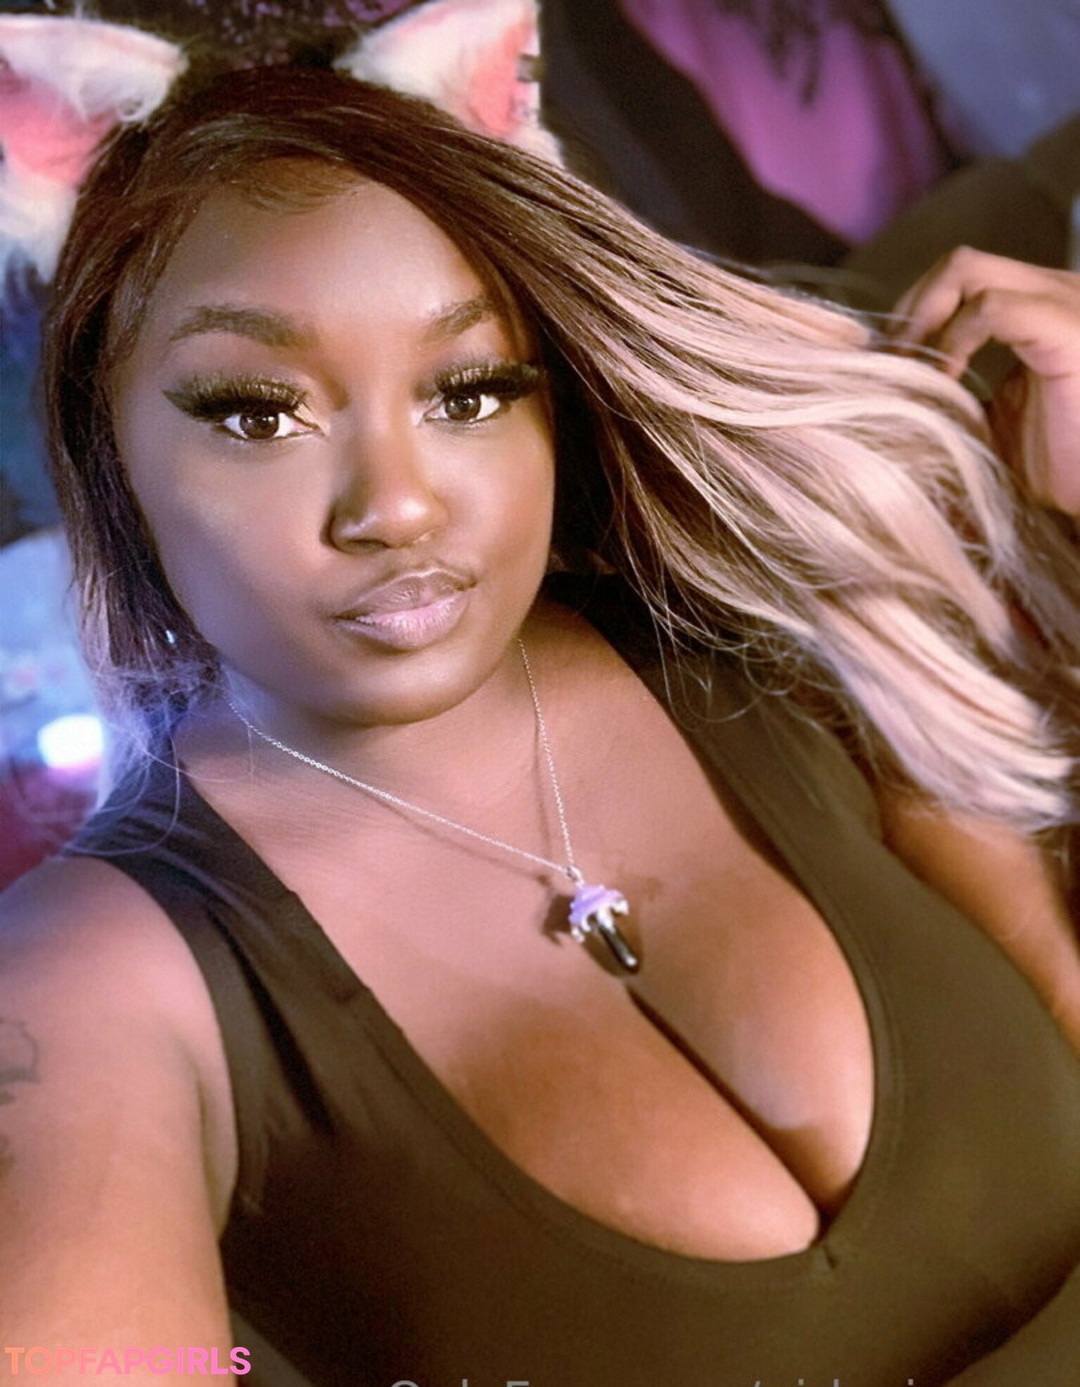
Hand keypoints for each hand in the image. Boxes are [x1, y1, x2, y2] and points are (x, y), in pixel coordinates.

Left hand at [892, 248, 1079, 517]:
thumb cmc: (1056, 466)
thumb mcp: (990, 421)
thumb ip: (950, 392)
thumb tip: (886, 389)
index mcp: (1039, 306)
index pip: (959, 276)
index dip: (914, 312)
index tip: (886, 363)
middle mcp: (1054, 292)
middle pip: (956, 264)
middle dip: (910, 312)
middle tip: (889, 366)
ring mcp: (1063, 303)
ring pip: (966, 270)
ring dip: (922, 320)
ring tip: (910, 371)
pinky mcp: (1065, 328)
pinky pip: (991, 307)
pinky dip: (952, 339)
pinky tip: (944, 380)